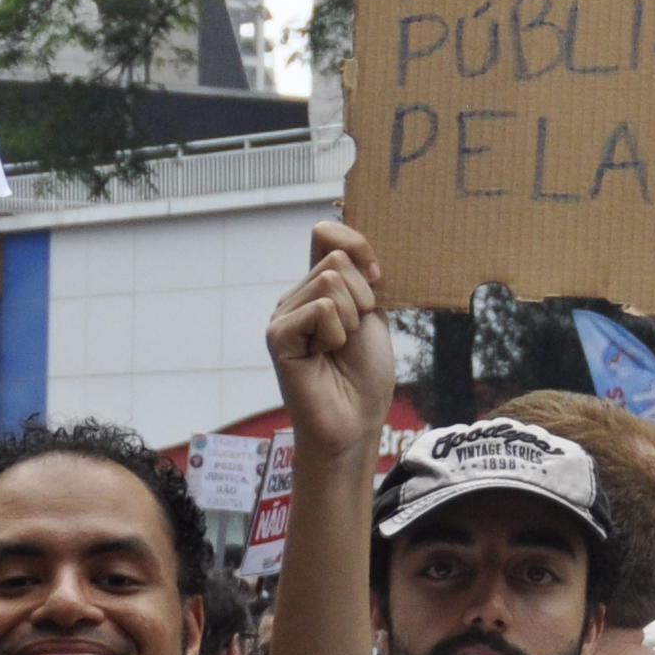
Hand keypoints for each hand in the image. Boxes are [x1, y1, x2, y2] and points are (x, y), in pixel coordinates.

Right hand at [265, 220, 396, 467]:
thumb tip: (344, 244)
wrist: (354, 421)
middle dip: (362, 298)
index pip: (326, 234)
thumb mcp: (372, 314)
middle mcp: (295, 297)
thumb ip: (360, 277)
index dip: (358, 245)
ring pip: (330, 282)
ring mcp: (283, 315)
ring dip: (350, 319)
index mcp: (316, 287)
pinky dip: (335, 334)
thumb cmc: (364, 374)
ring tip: (338, 348)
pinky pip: (319, 308)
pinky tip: (323, 357)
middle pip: (337, 260)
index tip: (376, 279)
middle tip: (353, 335)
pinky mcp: (277, 336)